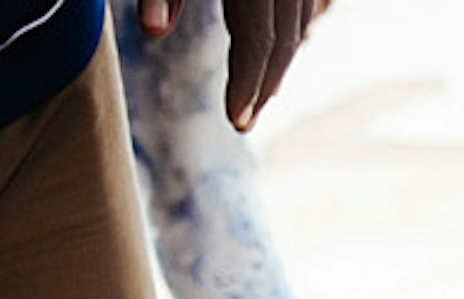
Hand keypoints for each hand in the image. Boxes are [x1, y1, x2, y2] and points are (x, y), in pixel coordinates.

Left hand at [145, 0, 328, 132]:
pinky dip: (297, 24)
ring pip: (301, 21)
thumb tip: (152, 30)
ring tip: (262, 93)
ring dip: (283, 59)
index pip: (257, 41)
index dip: (247, 84)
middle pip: (285, 39)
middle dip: (265, 83)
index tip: (237, 122)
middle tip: (245, 119)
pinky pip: (311, 0)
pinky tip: (286, 45)